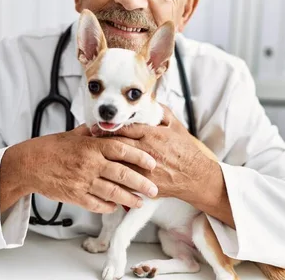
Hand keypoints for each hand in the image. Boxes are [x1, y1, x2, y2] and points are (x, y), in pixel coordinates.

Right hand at [14, 124, 158, 213]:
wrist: (29, 164)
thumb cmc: (51, 148)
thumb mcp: (73, 135)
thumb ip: (92, 133)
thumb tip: (106, 127)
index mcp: (91, 146)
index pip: (121, 149)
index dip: (139, 156)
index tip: (152, 162)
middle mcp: (89, 163)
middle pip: (122, 173)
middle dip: (141, 182)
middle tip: (154, 189)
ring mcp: (83, 181)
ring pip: (112, 192)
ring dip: (129, 198)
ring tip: (140, 202)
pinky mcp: (75, 196)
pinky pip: (96, 204)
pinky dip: (108, 206)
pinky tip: (116, 206)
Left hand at [91, 104, 215, 199]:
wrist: (195, 175)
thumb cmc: (185, 150)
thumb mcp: (175, 126)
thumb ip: (161, 112)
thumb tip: (149, 101)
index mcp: (152, 135)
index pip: (124, 128)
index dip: (108, 127)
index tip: (97, 126)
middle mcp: (146, 151)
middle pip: (117, 144)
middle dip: (101, 141)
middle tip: (89, 138)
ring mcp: (144, 168)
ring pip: (117, 162)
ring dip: (104, 159)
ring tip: (92, 155)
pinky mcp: (144, 183)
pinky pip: (125, 179)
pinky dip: (113, 176)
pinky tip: (103, 174)